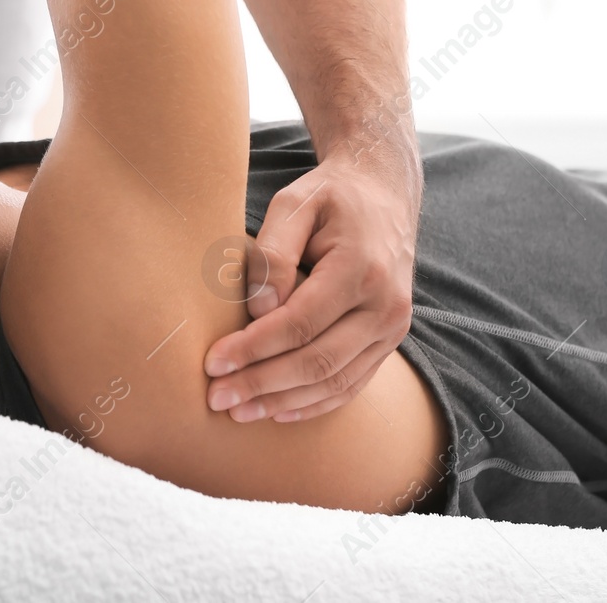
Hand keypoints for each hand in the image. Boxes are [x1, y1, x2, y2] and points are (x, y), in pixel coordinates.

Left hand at [204, 149, 419, 422]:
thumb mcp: (293, 203)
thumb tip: (257, 311)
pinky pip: (352, 383)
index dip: (253, 349)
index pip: (300, 324)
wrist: (383, 193)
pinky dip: (315, 403)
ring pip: (336, 380)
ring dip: (284, 402)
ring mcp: (393, 327)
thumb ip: (272, 254)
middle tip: (216, 397)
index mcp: (361, 268)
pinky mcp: (389, 339)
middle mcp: (385, 304)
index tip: (213, 363)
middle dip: (262, 384)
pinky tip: (278, 411)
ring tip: (239, 412)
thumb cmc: (329, 196)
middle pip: (318, 361)